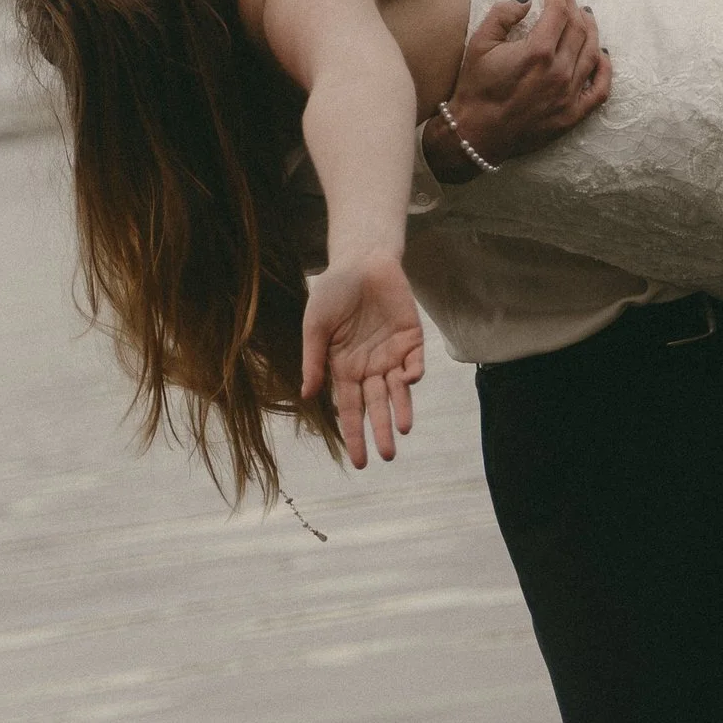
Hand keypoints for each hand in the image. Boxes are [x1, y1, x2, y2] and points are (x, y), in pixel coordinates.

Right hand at [301, 252, 425, 468]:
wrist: (361, 260)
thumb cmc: (333, 292)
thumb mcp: (315, 326)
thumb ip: (314, 361)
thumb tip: (308, 396)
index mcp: (344, 368)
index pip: (351, 408)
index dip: (355, 434)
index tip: (359, 462)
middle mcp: (369, 367)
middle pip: (376, 406)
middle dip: (381, 431)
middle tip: (386, 456)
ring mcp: (392, 354)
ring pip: (399, 391)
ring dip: (401, 411)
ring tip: (402, 431)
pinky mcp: (412, 339)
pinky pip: (414, 362)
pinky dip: (413, 374)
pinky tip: (408, 381)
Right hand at [434, 0, 612, 171]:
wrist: (475, 134)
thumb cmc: (475, 88)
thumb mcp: (479, 43)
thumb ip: (502, 14)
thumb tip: (526, 1)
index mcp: (537, 52)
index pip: (559, 12)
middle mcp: (559, 72)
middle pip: (579, 28)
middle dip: (573, 6)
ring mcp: (569, 94)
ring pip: (593, 52)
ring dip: (592, 30)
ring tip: (585, 17)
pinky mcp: (572, 114)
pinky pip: (600, 89)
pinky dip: (605, 69)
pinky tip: (602, 55)